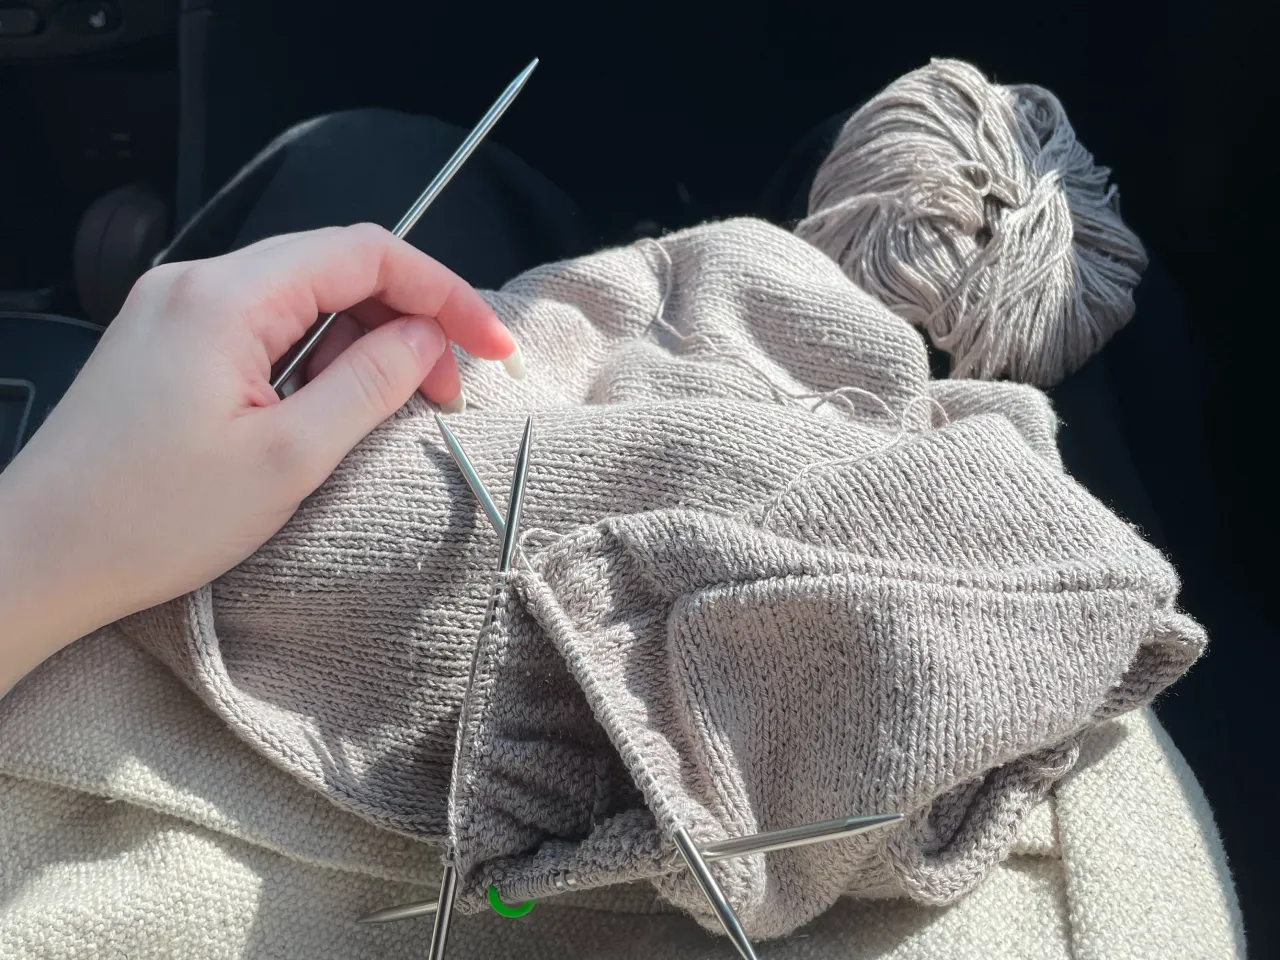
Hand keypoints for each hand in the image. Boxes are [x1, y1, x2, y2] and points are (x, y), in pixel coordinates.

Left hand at [0, 224, 517, 692]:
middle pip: (337, 268)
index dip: (443, 292)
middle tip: (448, 390)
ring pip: (305, 298)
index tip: (490, 343)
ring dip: (364, 343)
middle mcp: (198, 283)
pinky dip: (317, 358)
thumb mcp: (288, 458)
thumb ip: (370, 383)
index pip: (366, 254)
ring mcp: (179, 309)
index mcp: (226, 297)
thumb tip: (426, 339)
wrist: (39, 557)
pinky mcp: (171, 341)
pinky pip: (267, 326)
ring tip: (396, 407)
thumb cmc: (147, 519)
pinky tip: (333, 406)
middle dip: (409, 321)